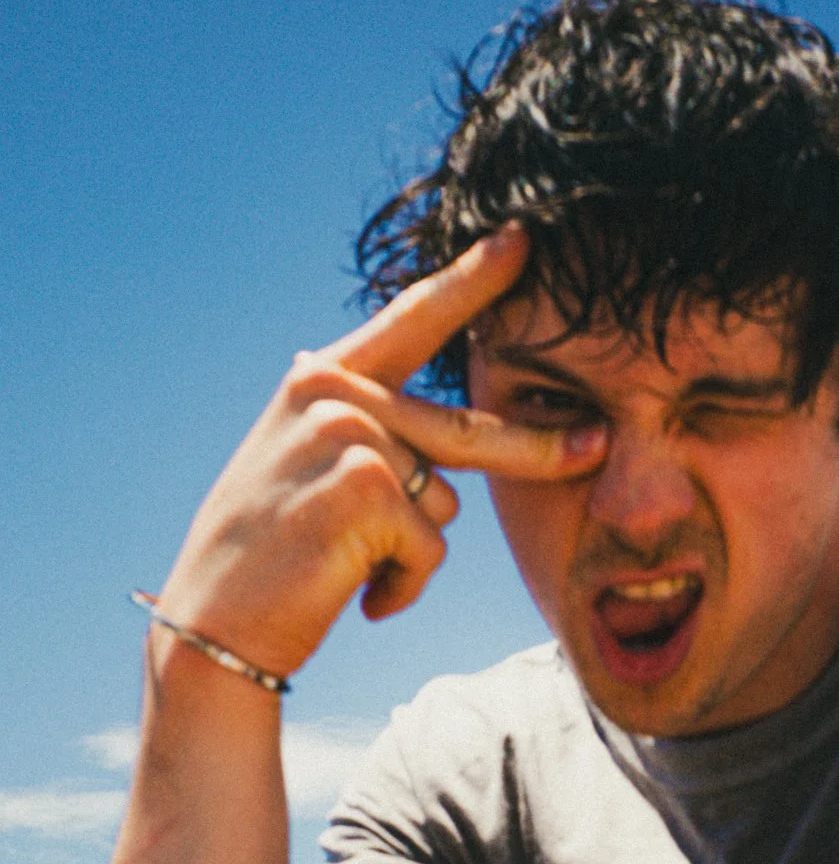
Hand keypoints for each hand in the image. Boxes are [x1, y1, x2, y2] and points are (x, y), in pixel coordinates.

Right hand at [154, 224, 604, 679]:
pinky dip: (403, 583)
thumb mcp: (308, 467)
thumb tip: (453, 458)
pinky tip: (351, 592)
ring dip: (412, 551)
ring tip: (345, 566)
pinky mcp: (367, 489)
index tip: (525, 239)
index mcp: (322, 378)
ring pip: (446, 502)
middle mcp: (334, 393)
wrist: (214, 624)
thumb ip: (371, 434)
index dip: (473, 278)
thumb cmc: (269, 558)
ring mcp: (351, 435)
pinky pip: (430, 549)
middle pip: (467, 426)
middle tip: (597, 444)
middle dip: (539, 448)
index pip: (412, 319)